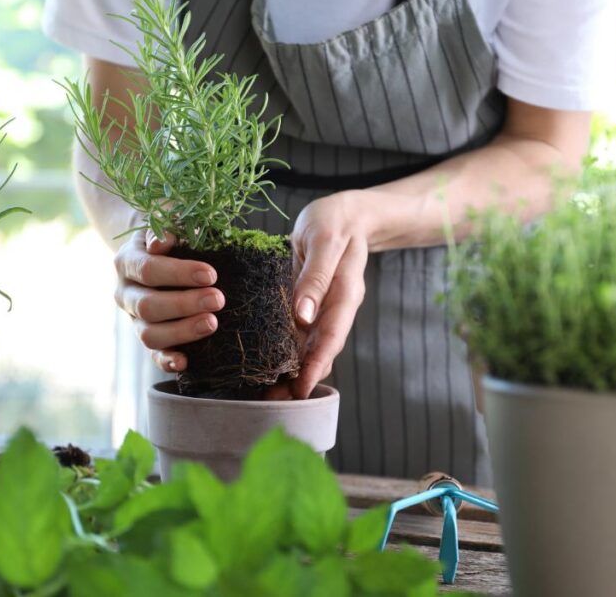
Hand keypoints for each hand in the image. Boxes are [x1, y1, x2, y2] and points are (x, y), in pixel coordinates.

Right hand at [113, 230, 224, 371]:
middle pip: (148, 306)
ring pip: (149, 334)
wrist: (156, 248)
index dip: (179, 274)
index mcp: (127, 263)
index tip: (211, 274)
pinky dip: (167, 361)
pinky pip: (153, 355)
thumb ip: (165, 229)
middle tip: (218, 299)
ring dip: (181, 332)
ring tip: (212, 323)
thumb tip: (161, 243)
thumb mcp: (167, 222)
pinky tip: (186, 362)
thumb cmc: (171, 234)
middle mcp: (125, 293)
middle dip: (185, 304)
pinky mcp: (149, 336)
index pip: (148, 270)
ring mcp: (134, 319)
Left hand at [267, 192, 370, 399]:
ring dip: (292, 369)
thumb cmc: (335, 220)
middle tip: (275, 401)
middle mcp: (336, 307)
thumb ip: (316, 276)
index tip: (300, 390)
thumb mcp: (325, 240)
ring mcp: (324, 307)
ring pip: (310, 345)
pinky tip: (268, 362)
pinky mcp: (311, 303)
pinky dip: (286, 350)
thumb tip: (303, 315)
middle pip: (321, 350)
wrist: (347, 213)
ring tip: (267, 391)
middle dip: (302, 378)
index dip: (316, 366)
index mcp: (345, 294)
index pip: (331, 337)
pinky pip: (300, 332)